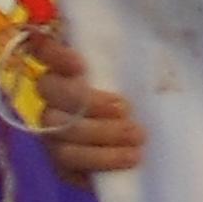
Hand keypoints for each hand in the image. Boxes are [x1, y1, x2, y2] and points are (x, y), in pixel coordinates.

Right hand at [22, 30, 146, 179]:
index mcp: (69, 68)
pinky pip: (68, 164)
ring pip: (61, 131)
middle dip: (88, 101)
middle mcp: (53, 97)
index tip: (81, 64)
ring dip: (101, 136)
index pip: (45, 50)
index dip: (55, 54)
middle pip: (52, 92)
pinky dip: (98, 162)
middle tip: (126, 110)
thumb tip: (157, 37)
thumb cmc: (147, 103)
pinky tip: (125, 161)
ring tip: (137, 142)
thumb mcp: (147, 78)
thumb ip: (141, 61)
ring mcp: (52, 130)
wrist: (151, 148)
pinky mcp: (61, 163)